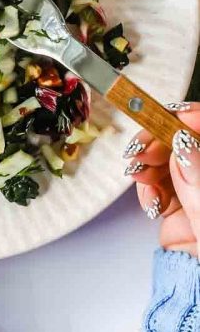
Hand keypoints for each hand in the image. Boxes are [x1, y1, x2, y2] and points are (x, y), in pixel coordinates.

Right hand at [124, 102, 199, 254]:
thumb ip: (199, 189)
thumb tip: (184, 147)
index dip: (194, 118)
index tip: (173, 117)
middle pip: (187, 143)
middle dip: (163, 139)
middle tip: (143, 148)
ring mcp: (197, 196)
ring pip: (170, 162)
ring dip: (150, 161)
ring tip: (138, 171)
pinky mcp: (180, 214)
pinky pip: (158, 189)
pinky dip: (147, 188)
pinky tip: (148, 197)